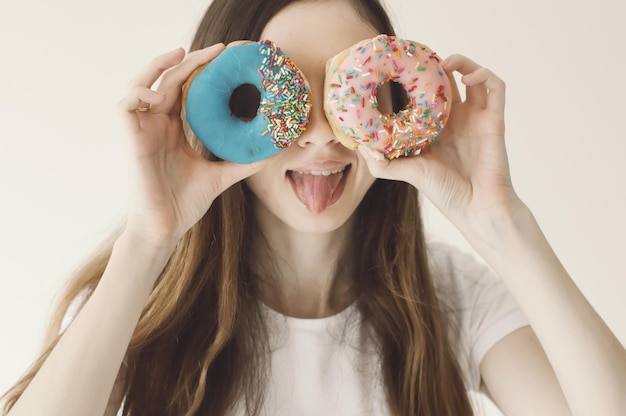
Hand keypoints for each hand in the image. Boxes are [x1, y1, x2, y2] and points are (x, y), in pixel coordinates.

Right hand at [117, 45, 266, 246]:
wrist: (166, 226)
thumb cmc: (185, 202)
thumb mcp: (221, 176)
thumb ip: (242, 162)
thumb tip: (272, 151)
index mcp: (174, 128)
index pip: (184, 88)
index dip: (199, 69)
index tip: (224, 56)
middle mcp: (157, 124)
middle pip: (167, 79)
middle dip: (188, 60)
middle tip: (216, 50)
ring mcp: (142, 130)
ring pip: (140, 83)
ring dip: (157, 66)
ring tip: (182, 57)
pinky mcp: (130, 138)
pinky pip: (126, 104)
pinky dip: (140, 92)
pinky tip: (162, 96)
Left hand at [358, 54, 522, 231]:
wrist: (476, 208)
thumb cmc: (445, 193)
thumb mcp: (408, 173)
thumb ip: (382, 163)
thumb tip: (359, 147)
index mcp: (435, 128)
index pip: (424, 95)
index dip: (414, 81)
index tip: (398, 69)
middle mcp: (455, 119)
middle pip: (447, 80)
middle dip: (434, 65)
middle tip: (419, 59)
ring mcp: (476, 117)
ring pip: (472, 76)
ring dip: (461, 61)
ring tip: (444, 62)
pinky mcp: (494, 119)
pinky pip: (496, 87)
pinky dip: (484, 74)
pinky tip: (467, 77)